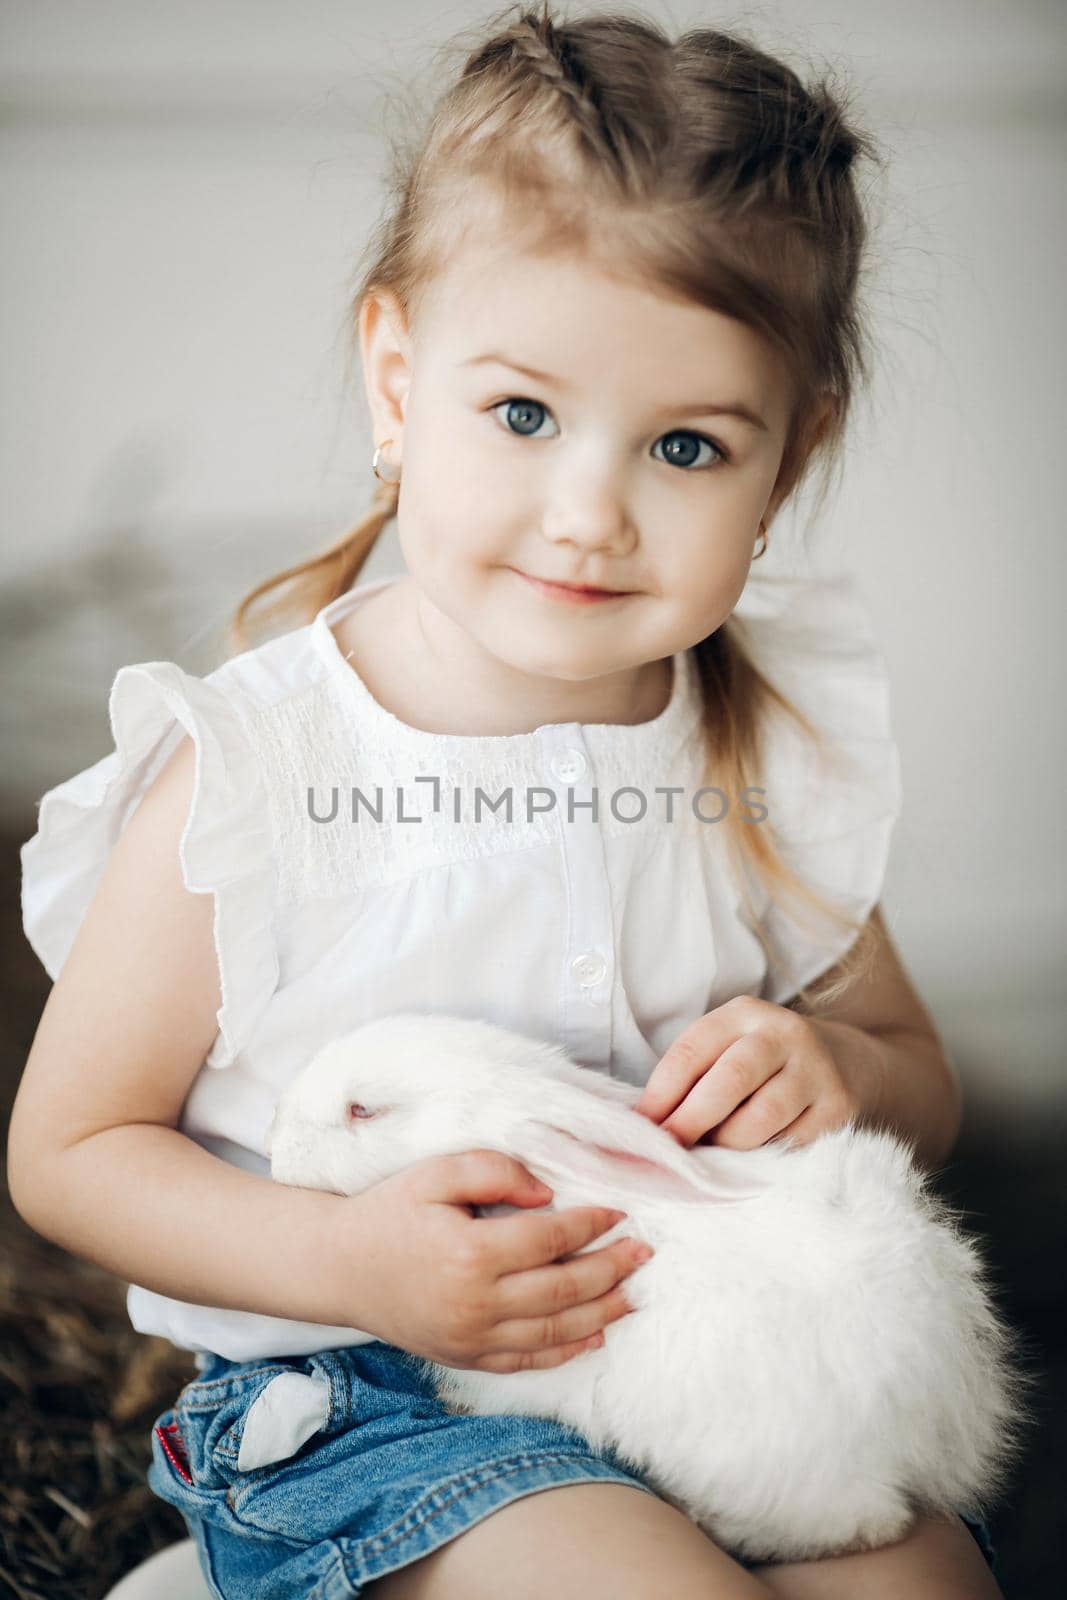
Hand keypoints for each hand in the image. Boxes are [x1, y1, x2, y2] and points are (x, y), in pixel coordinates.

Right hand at [342, 1149, 652, 1372]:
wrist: (339, 1267)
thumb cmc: (388, 1212)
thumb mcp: (434, 1173)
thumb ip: (493, 1171)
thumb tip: (546, 1191)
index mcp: (471, 1253)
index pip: (550, 1238)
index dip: (590, 1224)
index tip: (619, 1212)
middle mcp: (476, 1303)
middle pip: (563, 1288)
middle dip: (611, 1270)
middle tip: (644, 1254)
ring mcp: (472, 1338)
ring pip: (555, 1332)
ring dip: (601, 1313)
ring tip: (633, 1295)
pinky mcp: (466, 1357)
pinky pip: (527, 1362)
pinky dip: (566, 1351)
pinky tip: (594, 1336)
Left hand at [632, 997, 866, 1150]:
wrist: (850, 1064)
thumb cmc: (765, 1064)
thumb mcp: (730, 1049)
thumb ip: (694, 1077)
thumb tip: (648, 1125)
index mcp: (745, 1014)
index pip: (693, 1049)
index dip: (661, 1093)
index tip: (640, 1127)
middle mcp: (784, 1034)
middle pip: (730, 1080)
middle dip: (690, 1121)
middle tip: (668, 1152)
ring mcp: (816, 1071)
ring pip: (760, 1119)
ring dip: (727, 1146)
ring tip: (711, 1156)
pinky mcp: (839, 1109)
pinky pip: (790, 1145)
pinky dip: (761, 1159)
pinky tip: (748, 1163)